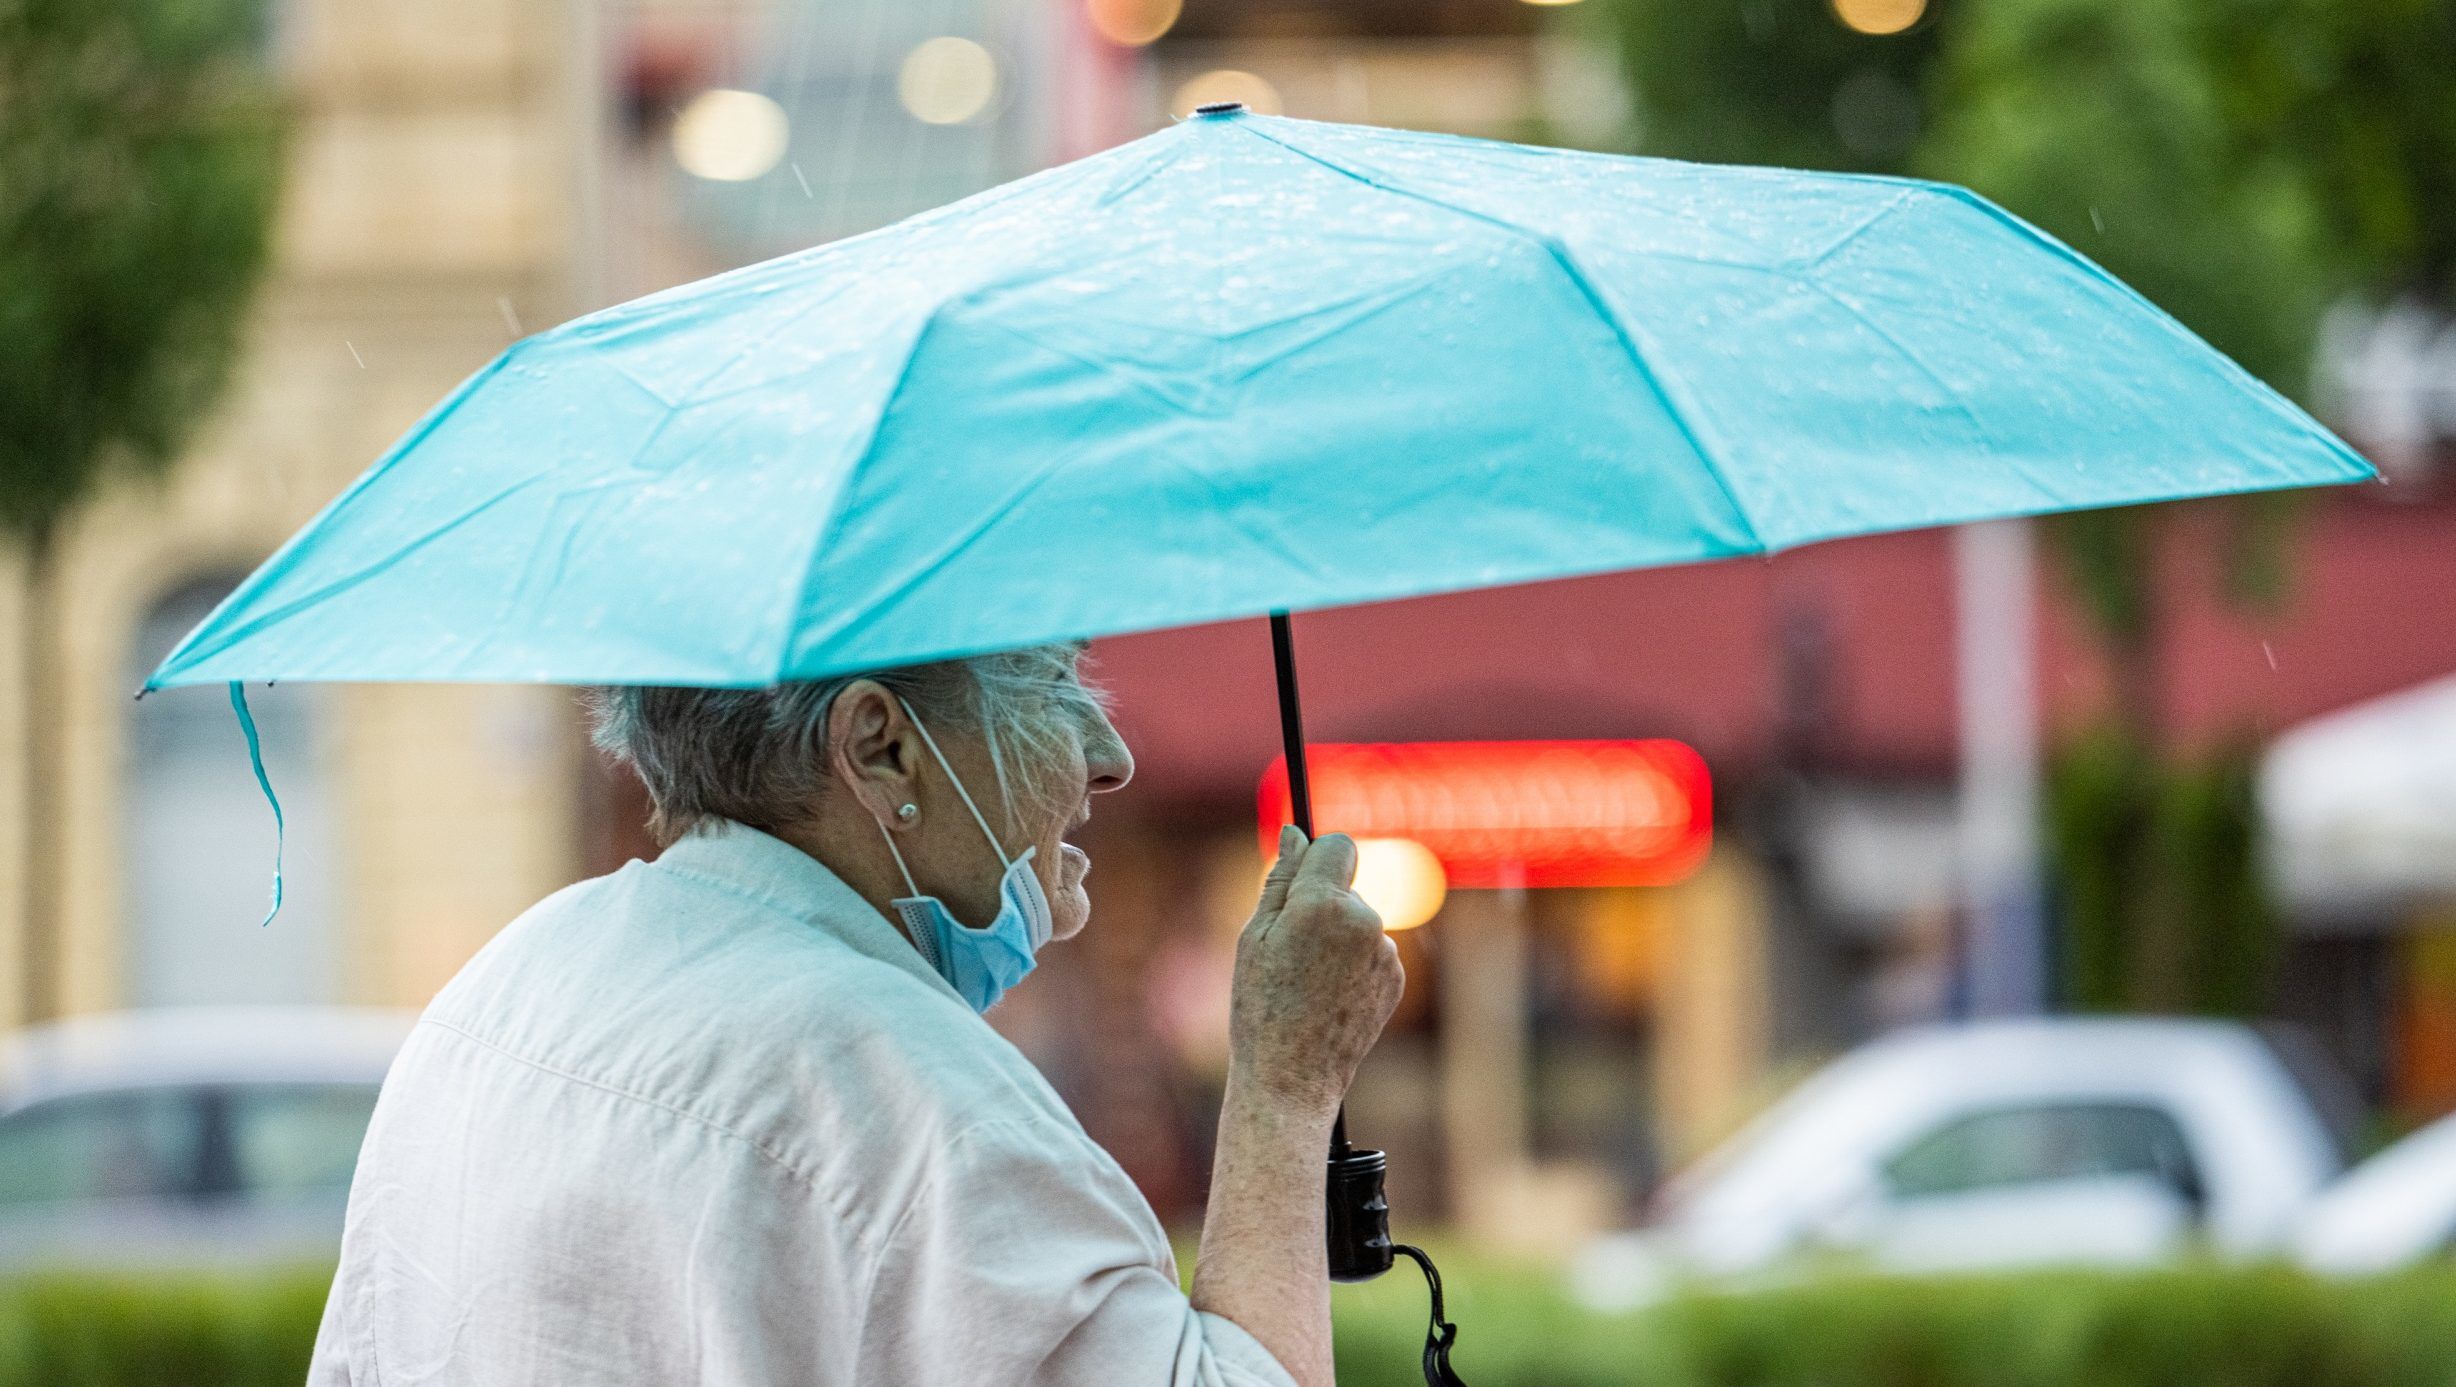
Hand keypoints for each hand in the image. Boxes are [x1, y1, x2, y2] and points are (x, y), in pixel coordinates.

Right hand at [1226, 827, 1405, 1120]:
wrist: (1293, 1077)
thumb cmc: (1261, 1007)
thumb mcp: (1254, 937)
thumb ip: (1281, 880)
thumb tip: (1296, 834)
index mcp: (1323, 905)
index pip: (1337, 846)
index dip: (1317, 859)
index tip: (1301, 879)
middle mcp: (1364, 921)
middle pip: (1345, 887)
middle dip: (1322, 906)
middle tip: (1289, 952)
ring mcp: (1385, 952)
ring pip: (1358, 922)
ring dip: (1338, 939)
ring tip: (1307, 982)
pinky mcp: (1396, 978)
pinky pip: (1371, 953)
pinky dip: (1353, 966)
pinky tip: (1329, 997)